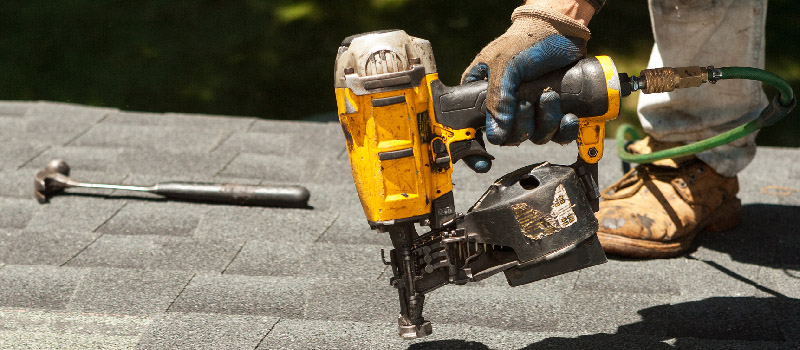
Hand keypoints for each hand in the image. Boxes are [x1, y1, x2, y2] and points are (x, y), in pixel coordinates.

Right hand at [461, 5, 590, 171]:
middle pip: (508, 138)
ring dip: (545, 123)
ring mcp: (529, 110)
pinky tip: (568, 117)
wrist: (562, 29)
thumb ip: (498, 97)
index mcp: (482, 95)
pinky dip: (564, 130)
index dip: (473, 150)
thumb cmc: (527, 39)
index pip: (471, 129)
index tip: (482, 161)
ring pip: (534, 136)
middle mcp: (505, 106)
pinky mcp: (552, 111)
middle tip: (528, 103)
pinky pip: (556, 135)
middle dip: (523, 126)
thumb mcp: (506, 65)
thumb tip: (496, 134)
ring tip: (551, 98)